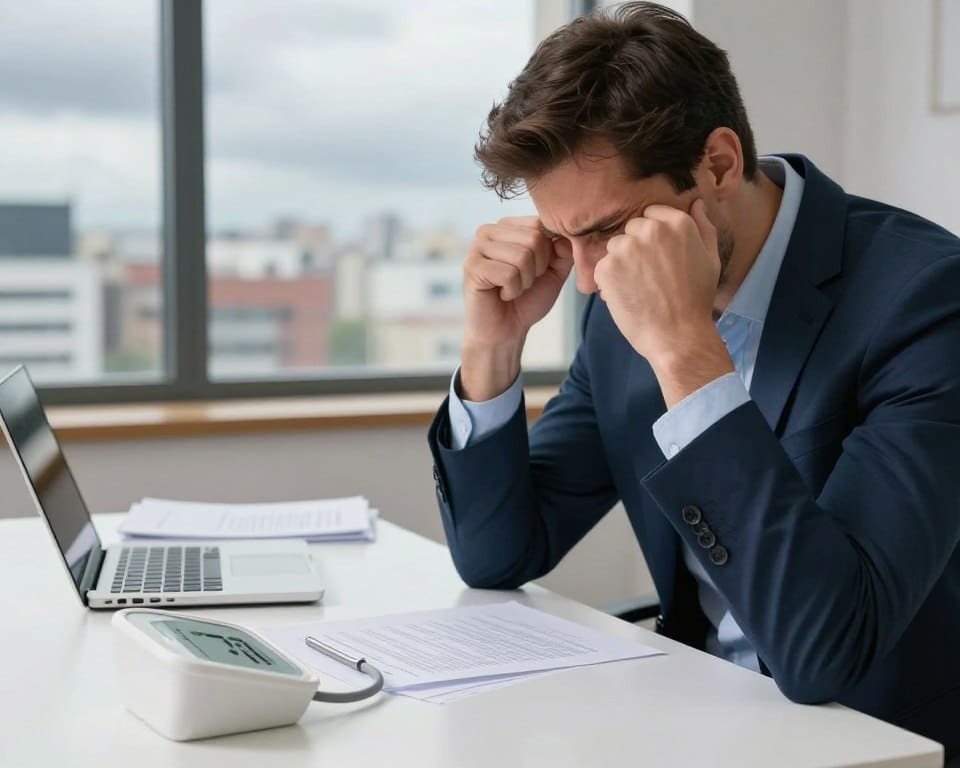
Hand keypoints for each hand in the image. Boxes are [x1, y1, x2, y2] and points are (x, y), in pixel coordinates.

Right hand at [460, 216, 573, 400]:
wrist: (506, 331)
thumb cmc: (527, 299)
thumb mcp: (555, 271)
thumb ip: (564, 250)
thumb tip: (565, 236)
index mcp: (506, 226)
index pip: (540, 224)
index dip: (548, 254)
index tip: (535, 271)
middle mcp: (488, 231)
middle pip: (534, 239)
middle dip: (537, 269)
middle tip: (522, 283)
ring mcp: (476, 248)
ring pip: (522, 256)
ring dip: (524, 281)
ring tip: (511, 289)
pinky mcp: (471, 267)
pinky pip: (508, 274)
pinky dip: (512, 290)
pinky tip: (502, 295)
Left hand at [593, 200, 732, 406]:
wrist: (678, 336)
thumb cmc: (696, 300)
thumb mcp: (711, 259)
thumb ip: (703, 227)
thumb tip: (695, 203)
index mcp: (677, 223)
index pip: (651, 215)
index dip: (651, 237)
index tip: (657, 257)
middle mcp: (650, 230)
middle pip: (630, 229)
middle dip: (635, 248)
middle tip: (648, 276)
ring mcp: (626, 248)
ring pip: (614, 248)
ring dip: (620, 264)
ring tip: (638, 288)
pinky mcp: (607, 268)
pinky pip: (601, 267)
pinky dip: (608, 281)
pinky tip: (626, 296)